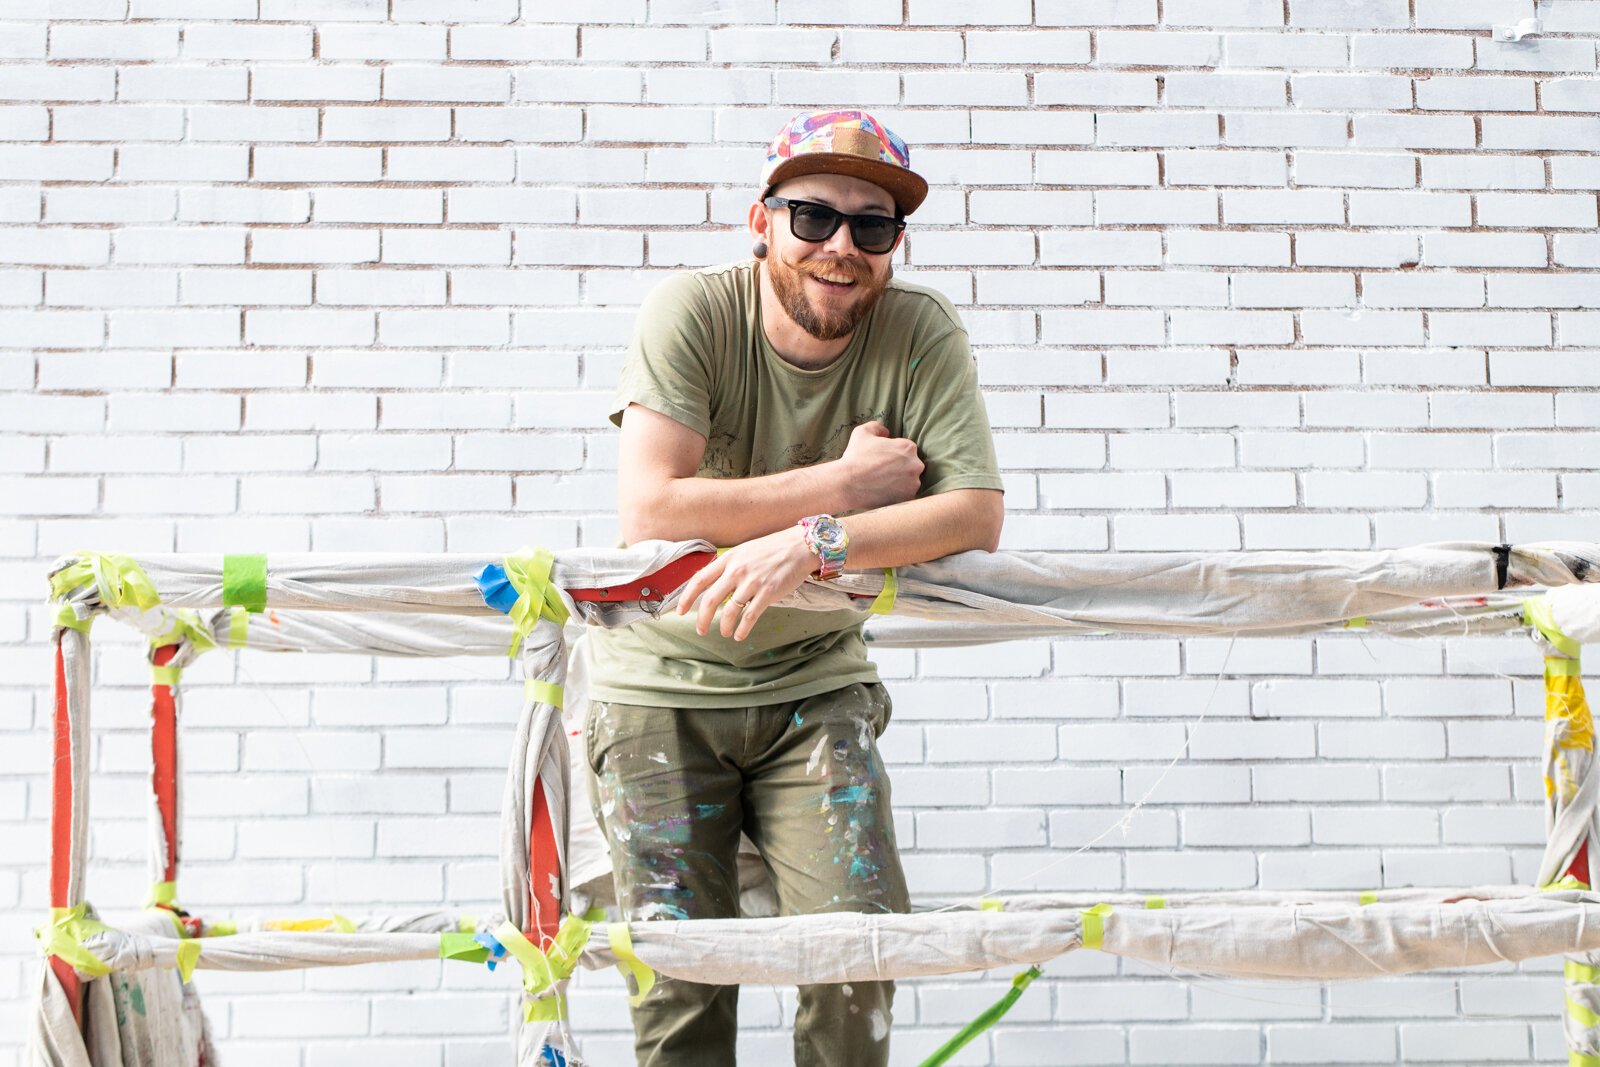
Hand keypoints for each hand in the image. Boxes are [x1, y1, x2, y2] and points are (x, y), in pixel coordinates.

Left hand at [674, 525, 817, 640]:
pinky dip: (742, 629)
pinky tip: (739, 635)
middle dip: (702, 619)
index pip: (699, 579)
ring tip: (724, 633)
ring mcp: (752, 582)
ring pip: (729, 611)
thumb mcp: (745, 551)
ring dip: (723, 626)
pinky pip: (749, 617)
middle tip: (700, 630)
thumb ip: (729, 566)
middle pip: (710, 599)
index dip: (687, 597)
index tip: (681, 611)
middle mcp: (737, 570)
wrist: (801, 546)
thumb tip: (714, 584)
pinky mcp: (768, 593)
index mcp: (728, 559)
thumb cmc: (772, 549)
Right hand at [837, 421, 922, 511]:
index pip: (906, 449)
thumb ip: (877, 427)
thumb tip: (886, 432)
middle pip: (911, 465)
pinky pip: (905, 494)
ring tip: (883, 482)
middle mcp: (916, 465)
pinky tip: (884, 491)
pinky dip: (897, 493)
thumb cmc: (855, 457)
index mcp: (908, 447)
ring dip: (900, 481)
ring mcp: (913, 484)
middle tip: (883, 472)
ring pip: (910, 481)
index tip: (883, 459)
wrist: (847, 483)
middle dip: (899, 467)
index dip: (894, 453)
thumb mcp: (863, 432)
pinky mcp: (907, 498)